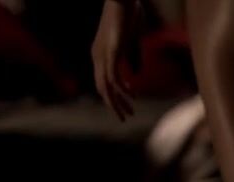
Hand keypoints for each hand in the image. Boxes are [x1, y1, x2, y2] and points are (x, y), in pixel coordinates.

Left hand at [91, 0, 142, 121]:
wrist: (121, 1)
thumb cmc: (128, 17)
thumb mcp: (130, 42)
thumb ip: (131, 59)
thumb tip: (135, 73)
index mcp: (100, 55)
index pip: (104, 82)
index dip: (116, 97)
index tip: (130, 106)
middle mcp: (98, 57)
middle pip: (103, 88)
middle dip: (114, 105)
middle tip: (125, 118)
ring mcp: (102, 55)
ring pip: (106, 87)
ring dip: (117, 102)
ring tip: (128, 113)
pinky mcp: (110, 53)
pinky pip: (112, 77)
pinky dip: (122, 89)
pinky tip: (132, 95)